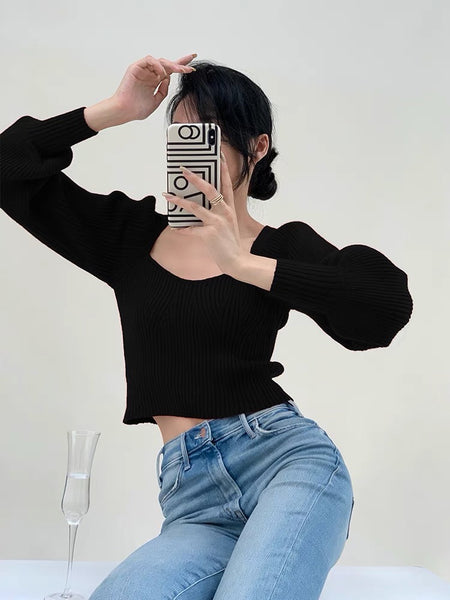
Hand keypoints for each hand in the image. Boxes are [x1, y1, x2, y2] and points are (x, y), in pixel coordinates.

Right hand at [112, 53, 196, 121]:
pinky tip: (162, 74)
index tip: (192, 65)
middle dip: (180, 63)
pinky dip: (157, 65)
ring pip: (160, 61)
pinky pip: (149, 60)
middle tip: (189, 68)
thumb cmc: (137, 109)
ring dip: (171, 65)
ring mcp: (143, 70)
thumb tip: (169, 79)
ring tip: (178, 71)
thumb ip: (163, 90)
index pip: (170, 71)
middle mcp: (149, 74)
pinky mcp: (136, 67)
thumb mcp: (156, 100)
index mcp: (154, 81)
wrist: (124, 111)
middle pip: (167, 64)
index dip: (181, 66)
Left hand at [162, 153, 244, 275]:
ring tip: (167, 195)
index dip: (223, 168)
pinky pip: (191, 229)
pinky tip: (173, 227)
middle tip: (183, 170)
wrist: (236, 260)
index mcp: (229, 207)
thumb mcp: (227, 223)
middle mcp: (224, 212)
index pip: (227, 183)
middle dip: (195, 179)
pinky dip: (181, 228)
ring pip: (195, 207)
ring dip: (179, 201)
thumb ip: (217, 212)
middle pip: (210, 189)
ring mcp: (217, 222)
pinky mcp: (210, 234)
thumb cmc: (229, 242)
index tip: (218, 154)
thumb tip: (198, 204)